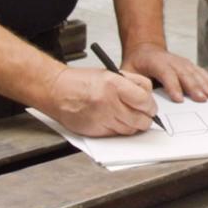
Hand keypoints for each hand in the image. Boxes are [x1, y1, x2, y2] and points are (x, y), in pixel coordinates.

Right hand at [39, 65, 156, 136]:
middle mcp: (109, 103)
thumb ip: (132, 84)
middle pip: (141, 119)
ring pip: (130, 129)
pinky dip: (119, 129)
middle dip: (146, 118)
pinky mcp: (96, 131)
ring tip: (128, 116)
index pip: (145, 100)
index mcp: (114, 84)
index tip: (150, 106)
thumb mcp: (110, 73)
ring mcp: (103, 119)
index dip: (150, 105)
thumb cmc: (81, 81)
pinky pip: (117, 134)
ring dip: (133, 125)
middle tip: (144, 115)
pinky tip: (115, 120)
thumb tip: (148, 98)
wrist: (57, 91)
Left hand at [123, 43, 207, 102]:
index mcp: (155, 62)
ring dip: (204, 83)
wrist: (144, 48)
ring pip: (194, 72)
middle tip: (201, 99)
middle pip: (184, 73)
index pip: (166, 73)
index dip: (173, 86)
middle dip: (193, 87)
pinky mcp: (187, 64)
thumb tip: (137, 98)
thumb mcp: (128, 71)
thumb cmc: (136, 63)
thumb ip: (132, 83)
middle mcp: (171, 60)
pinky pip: (199, 71)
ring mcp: (181, 61)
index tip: (178, 99)